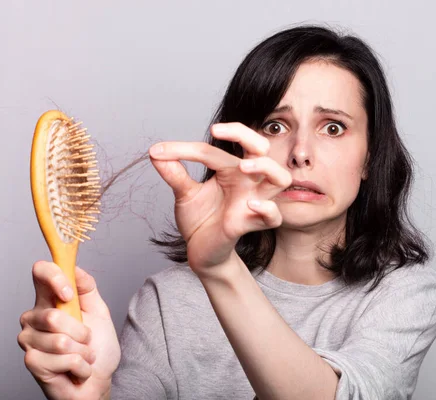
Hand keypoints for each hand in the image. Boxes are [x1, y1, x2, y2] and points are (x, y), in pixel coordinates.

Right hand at [18, 261, 120, 399]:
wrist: (98, 379)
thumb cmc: (97, 346)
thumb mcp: (99, 312)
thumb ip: (87, 289)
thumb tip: (76, 268)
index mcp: (49, 300)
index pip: (40, 273)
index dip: (54, 277)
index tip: (69, 292)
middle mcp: (34, 317)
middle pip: (54, 315)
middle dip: (82, 332)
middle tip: (86, 339)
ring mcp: (30, 340)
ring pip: (60, 340)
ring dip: (83, 351)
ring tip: (82, 354)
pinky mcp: (32, 362)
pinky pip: (63, 359)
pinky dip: (80, 365)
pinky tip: (76, 368)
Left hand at [149, 122, 291, 274]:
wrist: (200, 251)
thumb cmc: (199, 219)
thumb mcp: (184, 194)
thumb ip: (174, 174)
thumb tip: (154, 153)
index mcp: (231, 169)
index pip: (216, 149)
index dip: (186, 148)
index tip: (160, 151)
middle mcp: (247, 182)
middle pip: (262, 148)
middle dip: (246, 134)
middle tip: (217, 133)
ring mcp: (253, 201)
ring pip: (280, 177)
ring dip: (265, 166)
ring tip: (243, 166)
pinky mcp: (252, 224)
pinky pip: (274, 216)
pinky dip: (267, 208)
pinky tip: (250, 206)